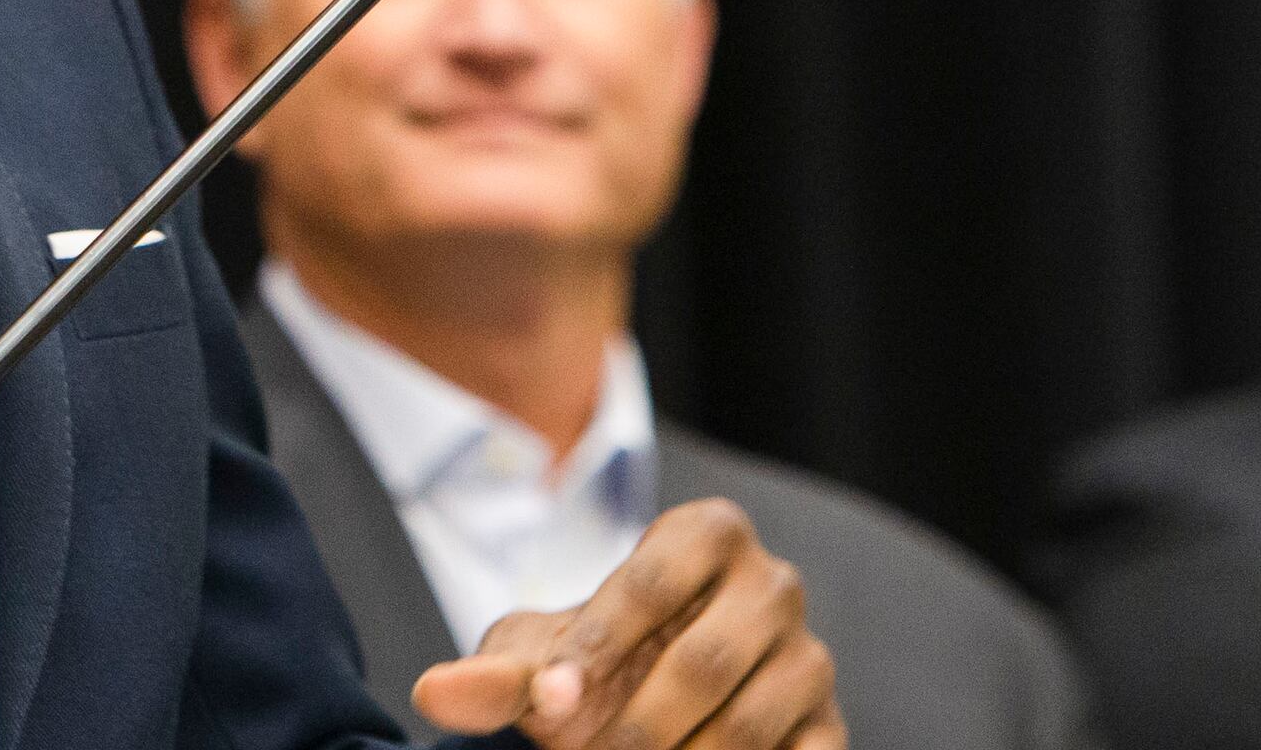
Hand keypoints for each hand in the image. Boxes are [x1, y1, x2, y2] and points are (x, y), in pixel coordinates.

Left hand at [411, 499, 844, 748]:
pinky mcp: (828, 726)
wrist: (650, 706)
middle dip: (635, 727)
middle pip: (704, 664)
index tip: (553, 710)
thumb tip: (432, 693)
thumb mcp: (542, 659)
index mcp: (706, 534)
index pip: (649, 584)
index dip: (595, 651)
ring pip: (747, 725)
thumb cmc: (593, 666)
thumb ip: (496, 674)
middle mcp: (772, 585)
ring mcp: (809, 657)